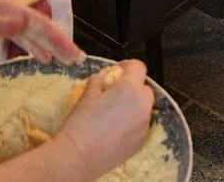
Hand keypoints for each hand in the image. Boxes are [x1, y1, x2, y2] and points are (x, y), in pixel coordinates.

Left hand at [0, 0, 83, 64]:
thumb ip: (2, 25)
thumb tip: (28, 25)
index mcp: (12, 9)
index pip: (43, 26)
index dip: (60, 40)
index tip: (75, 54)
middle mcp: (14, 10)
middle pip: (43, 28)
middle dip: (61, 43)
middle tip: (77, 60)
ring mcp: (6, 15)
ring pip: (34, 32)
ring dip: (49, 46)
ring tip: (63, 60)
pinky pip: (23, 35)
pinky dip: (33, 46)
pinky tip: (38, 56)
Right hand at [54, 60, 154, 176]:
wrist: (79, 156)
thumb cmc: (81, 125)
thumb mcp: (87, 94)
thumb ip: (100, 79)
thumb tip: (106, 74)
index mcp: (129, 89)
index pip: (138, 67)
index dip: (127, 66)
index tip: (119, 70)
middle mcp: (141, 106)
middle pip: (144, 87)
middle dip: (132, 87)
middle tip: (115, 92)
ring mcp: (144, 125)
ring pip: (144, 107)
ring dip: (134, 104)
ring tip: (114, 112)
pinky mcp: (141, 141)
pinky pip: (142, 124)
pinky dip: (133, 122)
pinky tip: (116, 127)